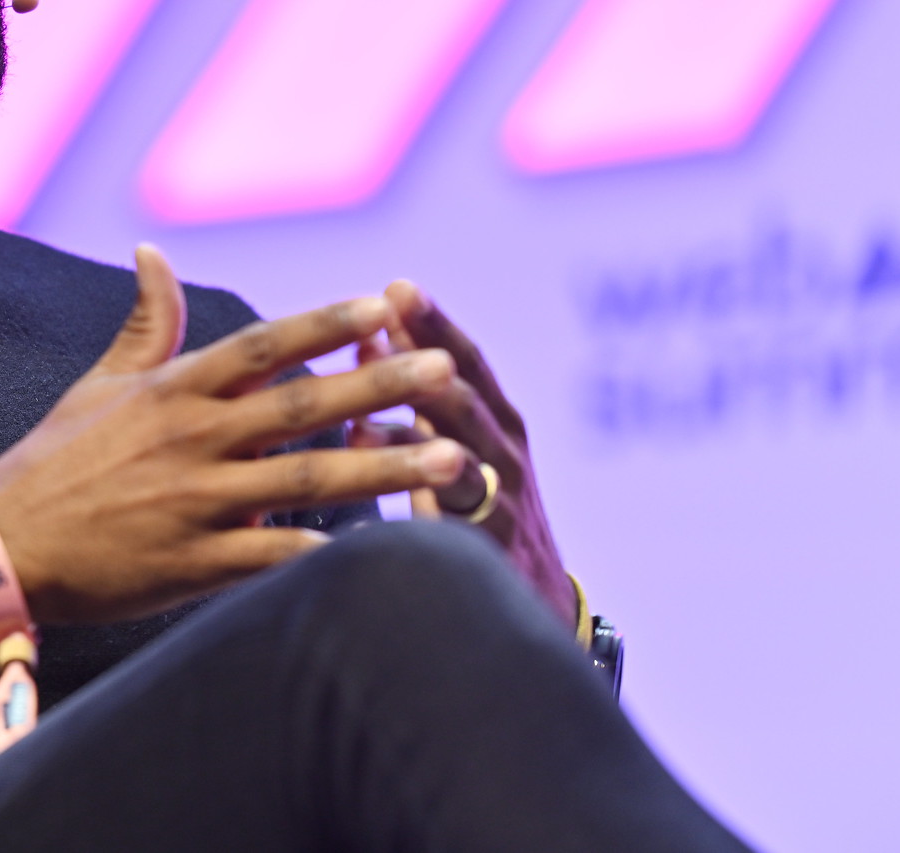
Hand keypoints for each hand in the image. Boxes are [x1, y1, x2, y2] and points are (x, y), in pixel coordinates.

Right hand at [0, 246, 473, 625]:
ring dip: (385, 469)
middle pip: (302, 405)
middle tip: (445, 370)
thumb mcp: (98, 383)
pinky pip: (275, 557)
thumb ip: (145, 322)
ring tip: (452, 459)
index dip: (325, 324)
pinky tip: (386, 553)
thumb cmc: (54, 462)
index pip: (262, 345)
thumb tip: (152, 252)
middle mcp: (193, 438)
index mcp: (174, 390)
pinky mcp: (194, 562)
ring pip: (309, 479)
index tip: (385, 305)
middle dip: (381, 386)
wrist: (1, 546)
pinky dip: (329, 554)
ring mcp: (197, 502)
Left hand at [354, 281, 575, 626]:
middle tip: (393, 316)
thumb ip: (413, 395)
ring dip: (419, 428)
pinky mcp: (491, 558)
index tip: (397, 287)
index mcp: (495, 424)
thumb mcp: (450, 446)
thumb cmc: (477, 514)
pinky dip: (419, 512)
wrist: (533, 613)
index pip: (466, 364)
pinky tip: (370, 500)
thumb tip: (367, 337)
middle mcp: (505, 456)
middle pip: (467, 398)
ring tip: (366, 413)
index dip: (433, 326)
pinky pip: (455, 531)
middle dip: (428, 355)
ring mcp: (503, 506)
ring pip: (464, 459)